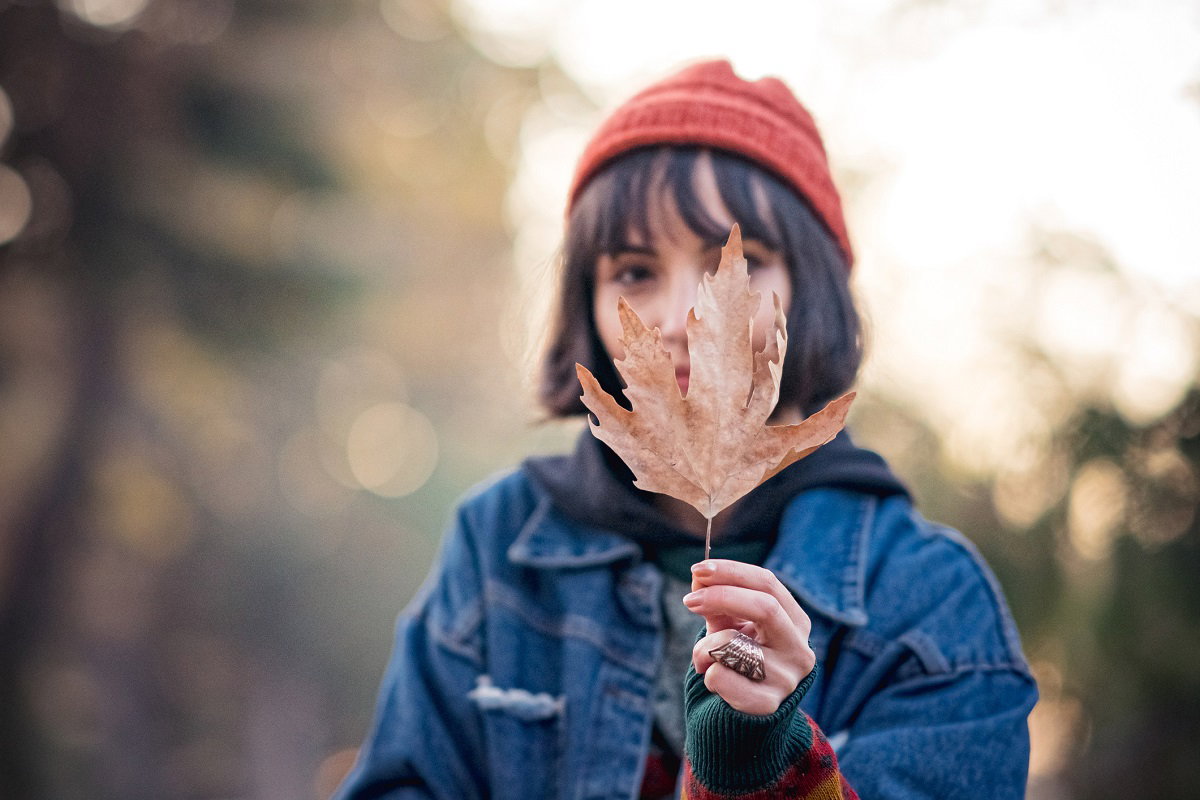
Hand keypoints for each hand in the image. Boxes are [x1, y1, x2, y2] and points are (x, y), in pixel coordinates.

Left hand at [683, 559, 815, 715]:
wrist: (745, 712)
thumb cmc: (739, 657)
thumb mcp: (731, 624)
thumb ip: (717, 600)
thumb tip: (700, 577)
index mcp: (796, 622)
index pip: (768, 583)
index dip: (731, 572)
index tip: (699, 569)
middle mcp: (799, 649)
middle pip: (765, 607)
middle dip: (720, 597)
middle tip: (688, 600)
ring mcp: (787, 679)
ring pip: (733, 645)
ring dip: (704, 646)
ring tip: (704, 657)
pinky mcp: (767, 705)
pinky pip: (720, 676)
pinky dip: (706, 672)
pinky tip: (714, 681)